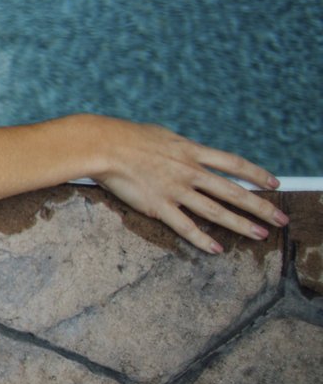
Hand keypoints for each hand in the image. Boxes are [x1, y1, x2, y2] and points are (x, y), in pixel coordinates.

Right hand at [73, 115, 285, 253]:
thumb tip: (190, 151)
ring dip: (241, 225)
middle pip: (233, 192)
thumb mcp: (162, 135)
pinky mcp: (158, 206)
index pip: (233, 163)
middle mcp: (189, 172)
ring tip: (261, 235)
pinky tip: (216, 249)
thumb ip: (180, 147)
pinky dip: (202, 239)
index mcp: (191, 151)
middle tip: (281, 219)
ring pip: (215, 211)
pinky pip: (185, 226)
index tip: (274, 183)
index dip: (256, 174)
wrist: (102, 144)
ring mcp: (175, 190)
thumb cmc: (126, 136)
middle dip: (260, 206)